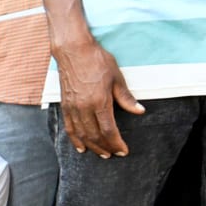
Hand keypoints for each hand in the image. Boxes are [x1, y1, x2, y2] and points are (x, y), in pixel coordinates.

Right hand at [52, 34, 141, 157]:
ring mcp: (73, 108)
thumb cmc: (97, 61)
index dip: (116, 143)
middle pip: (95, 135)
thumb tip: (139, 111)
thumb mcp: (116, 78)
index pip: (109, 130)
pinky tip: (81, 146)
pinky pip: (70, 127)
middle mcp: (84, 108)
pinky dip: (75, 139)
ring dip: (92, 146)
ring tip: (101, 153)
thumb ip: (126, 98)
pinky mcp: (65, 105)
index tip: (123, 150)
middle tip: (114, 154)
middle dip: (105, 147)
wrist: (73, 51)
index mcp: (99, 102)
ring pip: (82, 134)